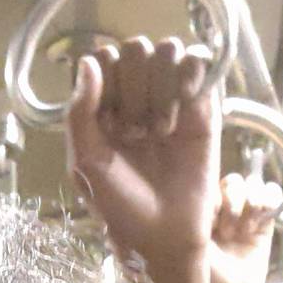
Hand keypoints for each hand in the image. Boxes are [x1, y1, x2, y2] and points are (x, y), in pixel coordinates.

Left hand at [67, 36, 220, 282]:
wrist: (163, 233)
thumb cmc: (119, 204)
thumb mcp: (85, 160)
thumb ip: (80, 111)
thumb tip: (90, 60)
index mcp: (104, 105)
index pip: (104, 57)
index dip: (107, 82)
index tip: (110, 124)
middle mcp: (137, 95)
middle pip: (136, 48)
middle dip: (134, 89)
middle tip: (136, 134)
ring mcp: (170, 97)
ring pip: (167, 49)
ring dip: (161, 88)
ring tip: (160, 131)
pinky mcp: (203, 106)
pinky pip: (198, 62)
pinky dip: (191, 75)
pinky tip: (183, 109)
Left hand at [209, 171, 282, 282]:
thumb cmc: (206, 274)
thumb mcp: (193, 241)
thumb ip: (201, 213)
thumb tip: (209, 189)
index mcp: (203, 210)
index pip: (212, 184)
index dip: (216, 199)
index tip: (212, 225)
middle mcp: (224, 208)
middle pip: (234, 181)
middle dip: (233, 201)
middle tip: (228, 232)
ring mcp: (246, 213)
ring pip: (254, 184)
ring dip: (251, 203)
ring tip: (247, 229)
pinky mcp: (266, 220)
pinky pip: (273, 193)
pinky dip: (270, 199)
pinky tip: (261, 220)